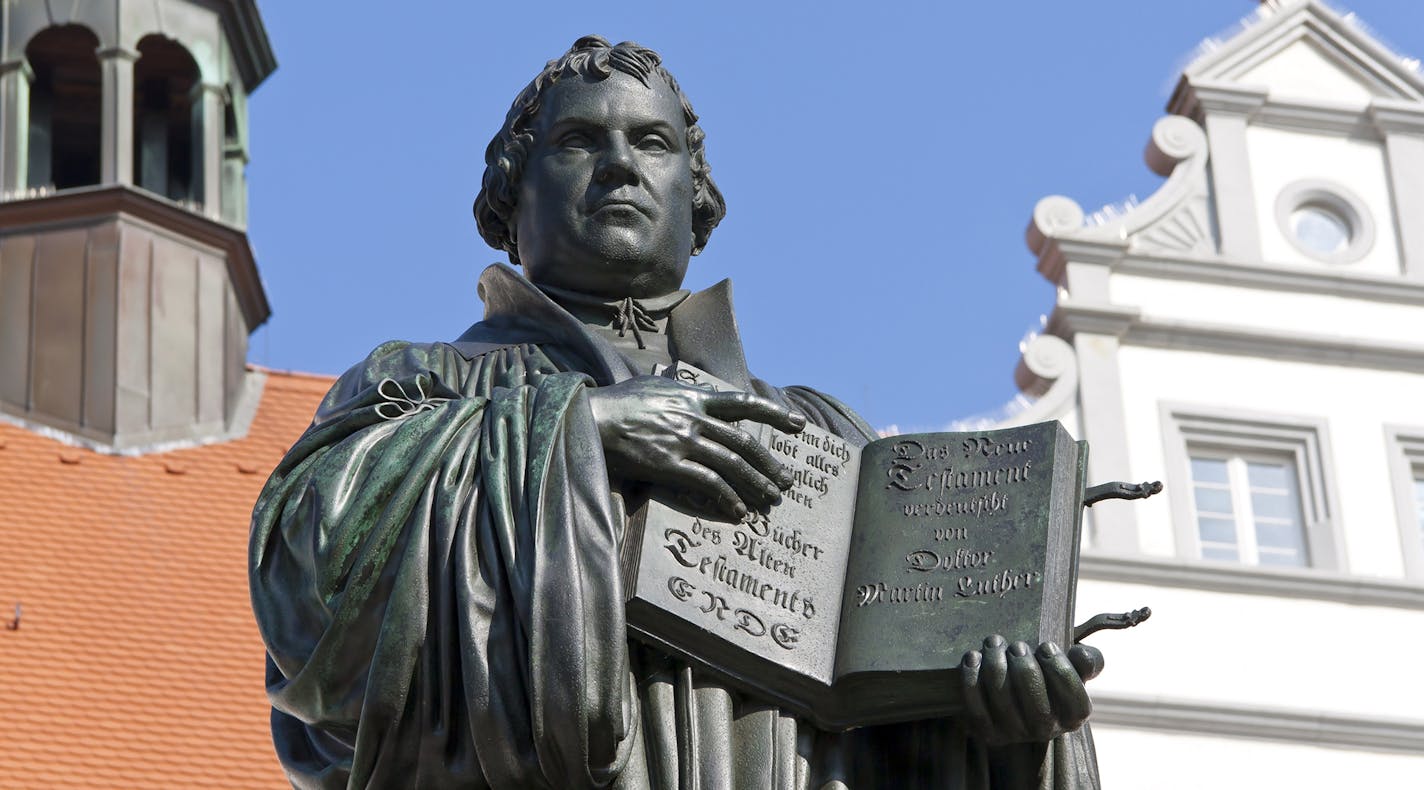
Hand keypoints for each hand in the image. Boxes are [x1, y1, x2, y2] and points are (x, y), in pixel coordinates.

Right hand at [585, 376, 806, 518]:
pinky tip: (739, 511)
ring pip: (731, 463)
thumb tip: (694, 391)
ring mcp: (683, 440)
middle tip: (786, 479)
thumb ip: (680, 392)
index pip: (742, 402)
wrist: (589, 417)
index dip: (773, 413)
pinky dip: (727, 498)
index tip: (797, 424)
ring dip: (755, 484)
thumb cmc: (618, 402)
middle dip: (768, 462)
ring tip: (771, 499)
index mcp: (692, 396)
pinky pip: (708, 483)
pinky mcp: (669, 464)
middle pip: (743, 441)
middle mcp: (693, 417)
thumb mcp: (654, 386)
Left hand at [959, 635, 1101, 745]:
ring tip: (994, 643)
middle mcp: (1046, 730)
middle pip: (1035, 702)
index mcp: (1074, 715)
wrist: (1017, 697)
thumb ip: (1086, 660)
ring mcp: (1016, 734)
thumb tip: (1082, 654)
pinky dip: (972, 679)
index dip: (1058, 668)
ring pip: (1003, 700)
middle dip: (1023, 666)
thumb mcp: (1074, 667)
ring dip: (995, 665)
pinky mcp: (989, 732)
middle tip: (1017, 646)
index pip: (1073, 697)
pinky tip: (973, 656)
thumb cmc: (1049, 675)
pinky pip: (976, 708)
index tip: (1046, 646)